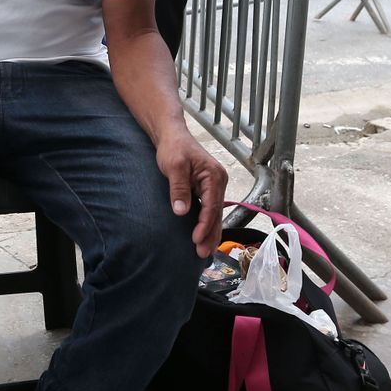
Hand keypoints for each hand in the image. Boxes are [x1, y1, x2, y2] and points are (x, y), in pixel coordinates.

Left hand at [155, 130, 227, 257]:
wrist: (172, 136)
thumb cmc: (174, 148)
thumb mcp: (174, 166)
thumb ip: (179, 188)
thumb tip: (181, 211)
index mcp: (214, 176)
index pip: (211, 206)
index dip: (205, 225)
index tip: (196, 239)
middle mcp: (219, 182)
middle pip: (217, 213)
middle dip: (210, 235)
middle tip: (202, 254)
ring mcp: (215, 186)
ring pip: (215, 214)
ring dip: (210, 233)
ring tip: (205, 252)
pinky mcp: (208, 189)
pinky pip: (210, 210)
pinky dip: (207, 224)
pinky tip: (204, 237)